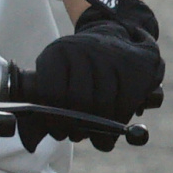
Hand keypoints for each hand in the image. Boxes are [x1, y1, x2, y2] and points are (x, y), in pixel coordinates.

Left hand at [22, 0, 163, 144]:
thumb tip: (37, 139)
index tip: (59, 133)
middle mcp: (83, 50)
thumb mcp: (58, 69)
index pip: (51, 93)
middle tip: (79, 136)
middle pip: (79, 101)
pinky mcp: (136, 66)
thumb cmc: (81, 64)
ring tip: (100, 138)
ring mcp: (111, 56)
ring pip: (104, 103)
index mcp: (57, 53)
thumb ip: (48, 98)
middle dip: (79, 127)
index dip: (54, 120)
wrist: (114, 34)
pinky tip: (117, 125)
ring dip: (102, 129)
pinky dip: (122, 119)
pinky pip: (127, 102)